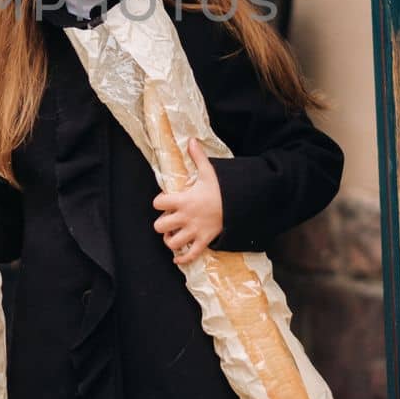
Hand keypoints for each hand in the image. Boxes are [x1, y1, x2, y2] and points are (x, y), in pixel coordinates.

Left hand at [152, 138, 223, 264]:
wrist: (242, 204)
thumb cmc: (223, 189)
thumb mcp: (209, 172)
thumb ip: (198, 157)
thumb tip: (191, 140)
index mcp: (184, 200)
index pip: (158, 203)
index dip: (159, 202)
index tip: (165, 201)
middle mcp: (185, 217)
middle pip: (159, 226)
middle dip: (162, 224)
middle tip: (169, 220)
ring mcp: (194, 231)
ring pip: (171, 242)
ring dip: (170, 240)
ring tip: (174, 235)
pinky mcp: (204, 241)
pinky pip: (189, 255)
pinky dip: (182, 258)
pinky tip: (178, 256)